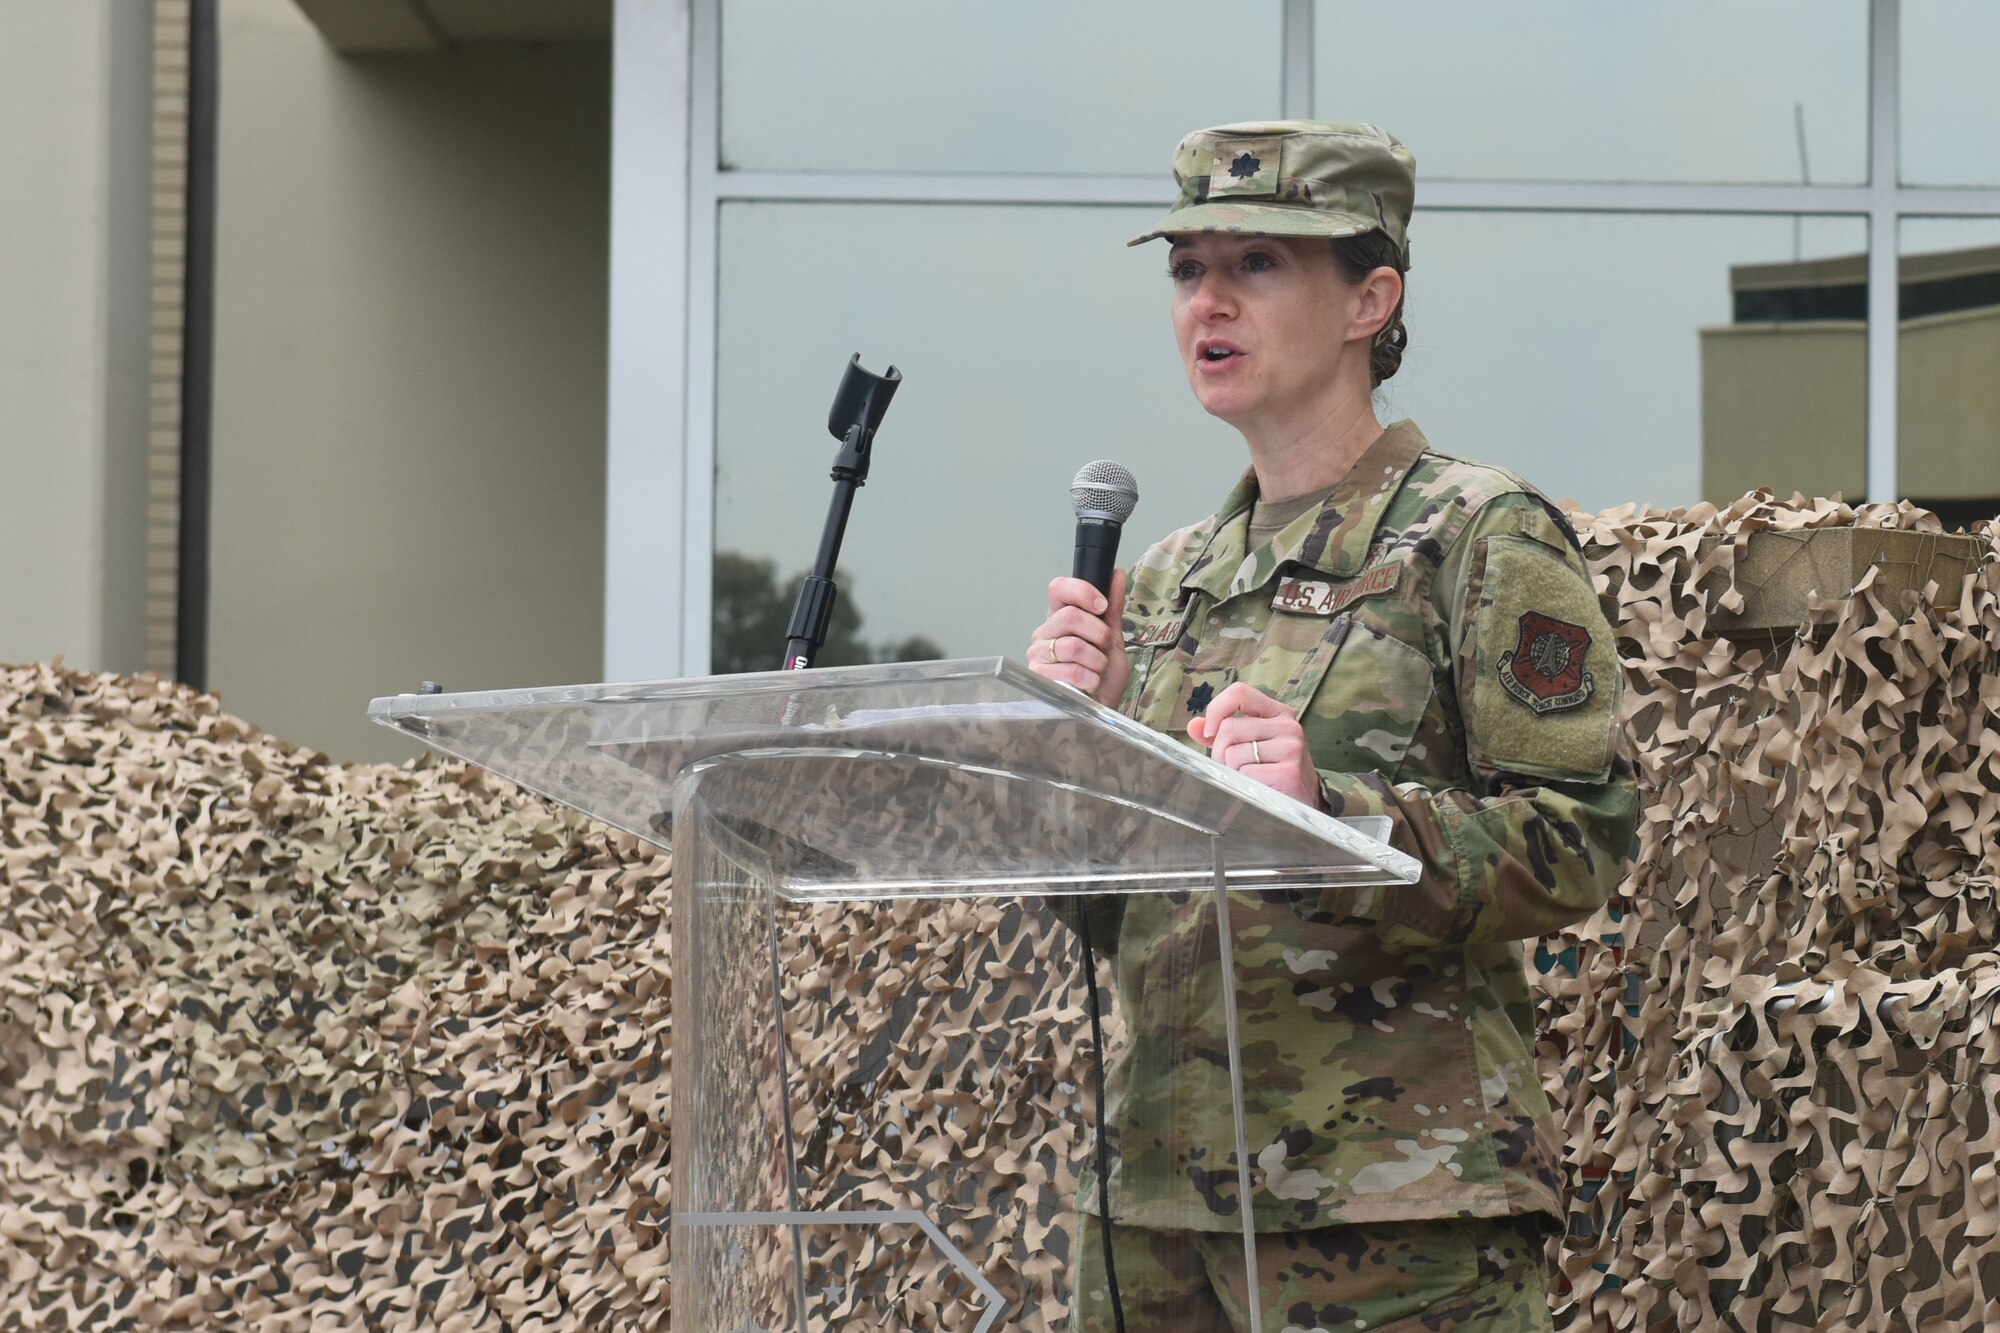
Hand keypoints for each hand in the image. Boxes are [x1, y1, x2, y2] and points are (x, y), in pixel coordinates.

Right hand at [1026, 571, 1128, 705]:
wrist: (1101, 707)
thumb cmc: (1102, 675)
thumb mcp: (1112, 638)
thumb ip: (1112, 607)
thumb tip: (1117, 574)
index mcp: (1060, 617)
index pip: (1059, 588)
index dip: (1082, 591)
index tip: (1102, 606)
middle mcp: (1045, 632)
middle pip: (1070, 616)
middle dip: (1098, 633)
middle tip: (1104, 647)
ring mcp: (1039, 655)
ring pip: (1073, 646)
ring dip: (1097, 661)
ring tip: (1097, 670)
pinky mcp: (1038, 678)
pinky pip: (1071, 670)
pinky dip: (1090, 678)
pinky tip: (1089, 683)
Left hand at [1188, 682, 1324, 809]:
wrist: (1306, 800)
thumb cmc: (1273, 769)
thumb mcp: (1252, 744)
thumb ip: (1222, 733)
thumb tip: (1193, 725)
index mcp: (1278, 712)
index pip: (1240, 693)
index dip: (1216, 709)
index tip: (1209, 732)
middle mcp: (1288, 726)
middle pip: (1229, 729)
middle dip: (1219, 752)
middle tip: (1230, 766)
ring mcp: (1291, 748)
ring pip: (1233, 754)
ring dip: (1232, 771)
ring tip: (1249, 777)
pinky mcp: (1289, 772)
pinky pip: (1245, 774)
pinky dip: (1244, 784)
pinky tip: (1259, 787)